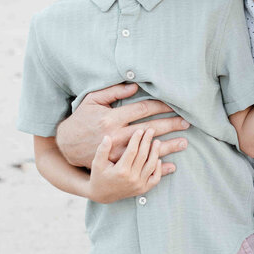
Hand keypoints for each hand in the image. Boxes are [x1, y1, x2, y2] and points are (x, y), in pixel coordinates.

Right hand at [55, 83, 189, 166]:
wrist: (66, 147)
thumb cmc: (81, 119)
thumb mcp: (92, 101)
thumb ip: (112, 92)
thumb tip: (135, 86)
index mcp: (111, 118)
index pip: (143, 110)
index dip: (161, 106)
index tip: (175, 105)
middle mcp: (116, 136)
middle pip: (150, 129)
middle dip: (170, 125)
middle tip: (186, 123)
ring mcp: (117, 153)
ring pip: (148, 150)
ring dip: (168, 146)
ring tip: (184, 143)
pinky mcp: (117, 165)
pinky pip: (141, 166)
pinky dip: (156, 167)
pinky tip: (170, 164)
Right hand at [88, 129, 169, 202]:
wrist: (102, 195)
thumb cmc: (99, 176)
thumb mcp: (97, 163)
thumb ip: (102, 150)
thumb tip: (107, 137)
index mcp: (121, 171)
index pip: (132, 151)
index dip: (136, 139)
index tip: (139, 130)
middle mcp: (132, 178)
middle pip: (143, 156)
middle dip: (147, 141)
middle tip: (151, 130)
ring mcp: (139, 185)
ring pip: (151, 166)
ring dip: (155, 152)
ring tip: (157, 142)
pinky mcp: (143, 190)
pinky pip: (155, 179)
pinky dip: (158, 168)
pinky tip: (158, 158)